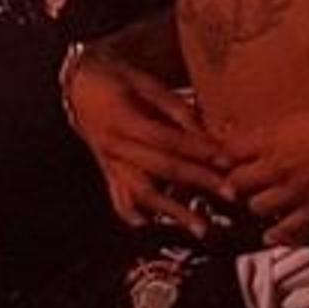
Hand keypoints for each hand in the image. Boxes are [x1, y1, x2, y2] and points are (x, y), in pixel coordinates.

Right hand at [65, 51, 229, 235]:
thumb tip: (206, 133)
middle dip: (199, 181)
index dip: (199, 150)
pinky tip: (149, 224)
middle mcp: (114, 145)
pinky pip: (118, 197)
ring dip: (173, 211)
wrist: (77, 84)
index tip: (228, 160)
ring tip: (200, 228)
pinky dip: (132, 213)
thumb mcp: (145, 83)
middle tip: (231, 193)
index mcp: (122, 119)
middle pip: (162, 168)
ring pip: (141, 192)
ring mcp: (109, 162)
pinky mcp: (107, 171)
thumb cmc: (116, 79)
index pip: (167, 140)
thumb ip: (175, 108)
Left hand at [221, 96, 308, 246]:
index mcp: (270, 139)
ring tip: (261, 205)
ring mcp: (297, 191)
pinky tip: (274, 235)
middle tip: (239, 187)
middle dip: (234, 185)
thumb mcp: (301, 115)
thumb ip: (274, 131)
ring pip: (257, 207)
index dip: (222, 158)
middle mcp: (276, 166)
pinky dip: (280, 235)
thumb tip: (256, 136)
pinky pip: (290, 231)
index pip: (226, 152)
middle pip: (235, 184)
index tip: (223, 161)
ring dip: (258, 206)